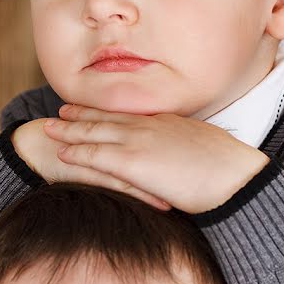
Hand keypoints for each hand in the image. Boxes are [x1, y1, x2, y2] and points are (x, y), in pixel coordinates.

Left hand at [43, 104, 270, 214]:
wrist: (233, 176)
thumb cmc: (228, 168)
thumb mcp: (206, 148)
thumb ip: (188, 147)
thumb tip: (187, 154)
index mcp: (166, 122)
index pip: (128, 113)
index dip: (107, 110)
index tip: (92, 107)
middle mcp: (148, 126)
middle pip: (106, 117)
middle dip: (81, 113)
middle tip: (61, 109)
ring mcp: (138, 141)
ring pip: (94, 132)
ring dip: (70, 130)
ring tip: (50, 127)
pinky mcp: (132, 162)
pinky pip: (96, 155)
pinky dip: (76, 152)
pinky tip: (61, 152)